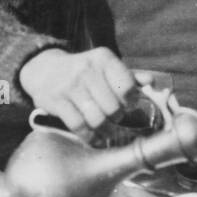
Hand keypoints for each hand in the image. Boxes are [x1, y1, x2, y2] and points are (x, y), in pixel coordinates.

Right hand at [18, 47, 149, 137]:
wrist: (45, 70)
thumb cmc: (83, 72)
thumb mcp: (104, 67)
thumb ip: (128, 76)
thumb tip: (151, 80)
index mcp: (103, 58)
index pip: (127, 86)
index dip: (131, 101)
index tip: (128, 105)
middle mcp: (87, 69)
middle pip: (113, 107)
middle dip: (117, 117)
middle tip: (116, 118)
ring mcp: (70, 86)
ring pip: (96, 119)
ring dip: (105, 130)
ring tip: (107, 131)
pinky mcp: (56, 101)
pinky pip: (79, 126)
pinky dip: (89, 136)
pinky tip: (94, 138)